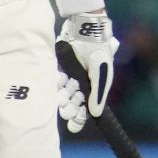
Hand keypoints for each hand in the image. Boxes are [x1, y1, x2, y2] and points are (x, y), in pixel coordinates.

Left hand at [56, 13, 117, 132]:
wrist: (85, 30)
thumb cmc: (98, 52)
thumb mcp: (102, 73)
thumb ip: (98, 93)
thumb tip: (95, 114)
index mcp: (93, 87)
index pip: (85, 107)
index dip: (79, 117)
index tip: (73, 126)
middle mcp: (80, 83)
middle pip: (73, 102)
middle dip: (69, 109)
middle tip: (66, 112)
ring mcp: (69, 75)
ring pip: (63, 92)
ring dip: (62, 98)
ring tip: (62, 99)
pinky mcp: (59, 66)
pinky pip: (55, 79)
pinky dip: (56, 85)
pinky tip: (58, 85)